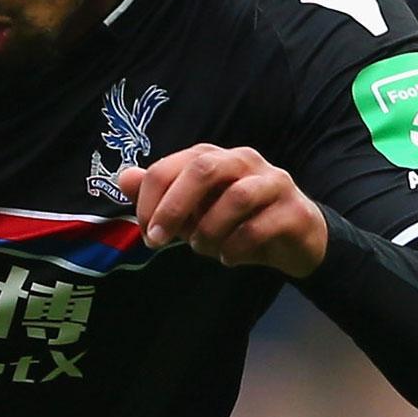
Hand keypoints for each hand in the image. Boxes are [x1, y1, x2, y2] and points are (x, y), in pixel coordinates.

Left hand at [117, 144, 327, 277]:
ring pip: (236, 197)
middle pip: (204, 169)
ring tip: (202, 249)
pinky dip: (235, 248)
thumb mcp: (192, 212)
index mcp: (212, 158)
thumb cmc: (236, 222)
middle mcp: (243, 161)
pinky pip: (258, 227)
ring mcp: (272, 182)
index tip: (145, 232)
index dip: (150, 199)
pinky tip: (228, 258)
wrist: (294, 240)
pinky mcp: (293, 210)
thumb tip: (123, 177)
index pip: (171, 166)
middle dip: (174, 207)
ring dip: (209, 230)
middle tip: (157, 240)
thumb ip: (160, 195)